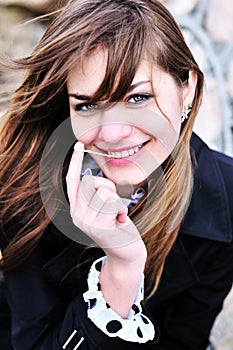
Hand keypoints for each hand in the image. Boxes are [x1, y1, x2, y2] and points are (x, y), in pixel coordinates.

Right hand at [66, 142, 146, 263]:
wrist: (126, 254)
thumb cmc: (117, 227)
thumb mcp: (104, 209)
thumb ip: (97, 195)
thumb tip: (95, 181)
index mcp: (77, 209)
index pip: (72, 181)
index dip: (75, 162)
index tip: (79, 145)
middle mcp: (77, 215)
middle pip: (91, 182)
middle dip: (108, 188)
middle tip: (115, 205)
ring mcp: (86, 222)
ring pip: (103, 192)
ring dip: (117, 201)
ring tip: (117, 216)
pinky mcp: (98, 227)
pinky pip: (113, 204)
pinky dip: (122, 210)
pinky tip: (120, 223)